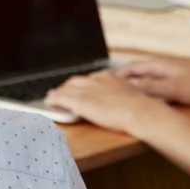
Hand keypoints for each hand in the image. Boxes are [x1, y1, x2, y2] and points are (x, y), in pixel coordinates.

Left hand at [43, 70, 171, 134]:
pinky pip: (61, 98)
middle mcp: (95, 80)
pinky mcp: (80, 101)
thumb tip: (125, 102)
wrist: (139, 111)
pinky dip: (53, 100)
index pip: (89, 78)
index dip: (82, 85)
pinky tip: (48, 103)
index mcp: (108, 77)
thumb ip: (123, 95)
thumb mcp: (132, 96)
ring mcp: (87, 90)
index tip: (80, 89)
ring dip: (59, 93)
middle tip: (63, 93)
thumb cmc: (141, 107)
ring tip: (53, 98)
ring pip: (66, 88)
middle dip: (68, 87)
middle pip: (75, 81)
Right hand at [113, 58, 189, 107]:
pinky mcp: (180, 83)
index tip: (102, 84)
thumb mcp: (173, 89)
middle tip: (109, 92)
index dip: (116, 76)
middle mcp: (164, 66)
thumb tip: (126, 88)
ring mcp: (172, 74)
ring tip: (124, 97)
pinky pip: (157, 86)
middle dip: (124, 81)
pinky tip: (148, 101)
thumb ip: (150, 88)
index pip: (131, 68)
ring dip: (136, 87)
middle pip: (138, 73)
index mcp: (160, 65)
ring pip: (148, 79)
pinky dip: (148, 91)